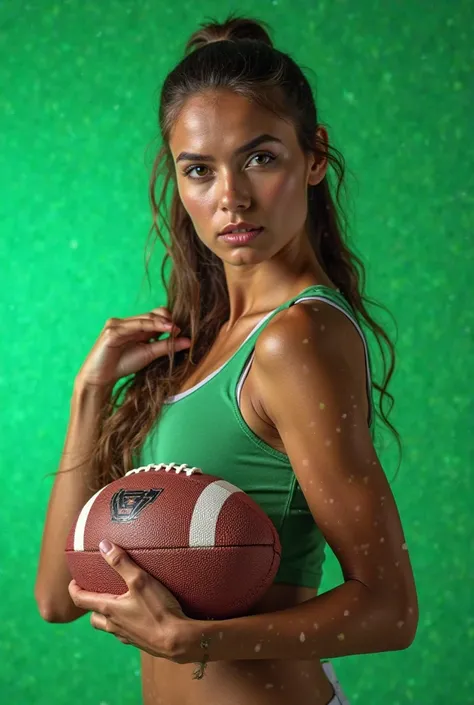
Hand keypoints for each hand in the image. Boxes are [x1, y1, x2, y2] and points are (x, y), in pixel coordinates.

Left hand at [68, 540, 197, 662]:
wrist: (177, 641)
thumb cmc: (157, 610)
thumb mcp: (140, 580)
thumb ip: (121, 563)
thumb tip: (103, 545)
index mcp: (109, 609)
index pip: (81, 600)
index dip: (74, 590)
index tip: (73, 582)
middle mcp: (114, 625)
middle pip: (94, 617)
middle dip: (92, 605)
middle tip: (97, 592)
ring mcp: (126, 636)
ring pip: (109, 626)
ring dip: (109, 615)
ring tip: (119, 602)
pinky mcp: (140, 642)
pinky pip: (126, 632)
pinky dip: (126, 622)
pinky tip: (139, 615)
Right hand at [76, 306, 190, 387]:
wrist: (99, 378)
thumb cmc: (123, 365)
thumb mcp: (149, 354)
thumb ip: (166, 346)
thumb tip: (189, 341)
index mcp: (135, 326)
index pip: (156, 315)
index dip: (169, 320)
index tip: (183, 329)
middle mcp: (126, 322)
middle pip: (152, 314)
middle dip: (168, 320)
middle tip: (180, 328)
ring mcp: (117, 324)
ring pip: (144, 318)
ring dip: (161, 323)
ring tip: (175, 328)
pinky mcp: (112, 331)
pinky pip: (134, 326)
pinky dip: (150, 327)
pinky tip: (162, 330)